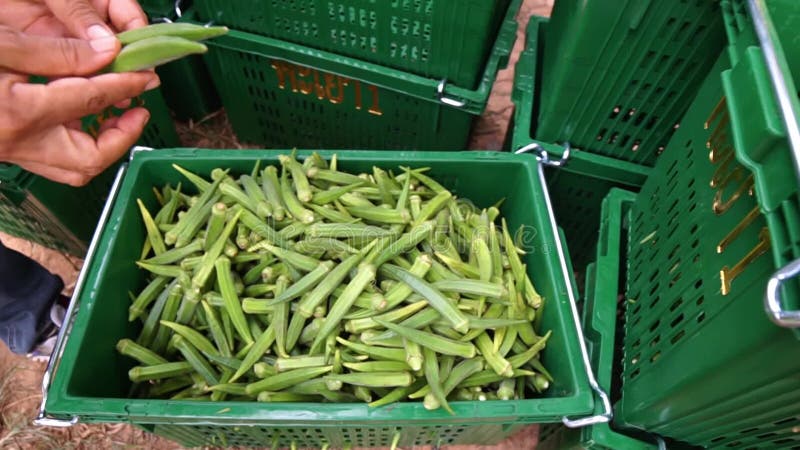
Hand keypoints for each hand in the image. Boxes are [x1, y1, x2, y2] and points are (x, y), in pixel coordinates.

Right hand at [0, 0, 158, 186]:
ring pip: (73, 167)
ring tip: (117, 112)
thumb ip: (52, 51)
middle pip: (90, 159)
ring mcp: (9, 153)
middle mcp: (17, 143)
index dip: (125, 84)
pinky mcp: (5, 152)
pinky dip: (77, 142)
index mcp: (18, 112)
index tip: (147, 75)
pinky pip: (53, 160)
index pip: (91, 99)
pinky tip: (81, 113)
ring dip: (103, 144)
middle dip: (122, 136)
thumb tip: (105, 53)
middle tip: (138, 108)